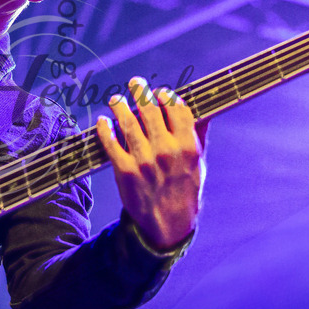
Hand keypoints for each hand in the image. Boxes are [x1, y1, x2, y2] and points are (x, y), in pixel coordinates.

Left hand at [97, 77, 206, 251]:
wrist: (169, 224)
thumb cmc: (185, 190)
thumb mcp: (198, 163)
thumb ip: (198, 135)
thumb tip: (206, 110)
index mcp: (188, 146)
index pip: (176, 109)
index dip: (166, 96)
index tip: (160, 92)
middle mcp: (166, 151)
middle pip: (150, 110)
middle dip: (140, 92)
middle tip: (135, 83)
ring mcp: (144, 161)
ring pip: (128, 122)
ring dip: (120, 106)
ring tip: (116, 100)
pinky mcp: (125, 171)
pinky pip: (111, 143)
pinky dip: (105, 129)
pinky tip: (103, 121)